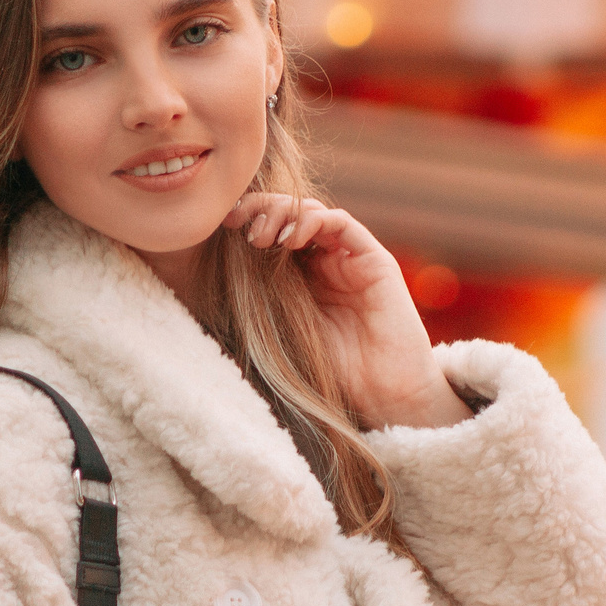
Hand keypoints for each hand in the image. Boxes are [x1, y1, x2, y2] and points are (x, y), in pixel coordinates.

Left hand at [224, 195, 469, 430]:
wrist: (386, 396)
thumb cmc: (336, 373)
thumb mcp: (284, 330)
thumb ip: (264, 296)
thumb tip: (218, 265)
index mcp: (303, 277)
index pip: (273, 231)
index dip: (249, 219)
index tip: (224, 226)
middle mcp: (326, 262)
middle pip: (290, 214)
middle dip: (262, 209)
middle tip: (240, 225)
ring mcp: (350, 259)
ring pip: (313, 212)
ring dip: (284, 213)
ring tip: (263, 236)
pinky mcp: (375, 261)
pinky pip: (342, 224)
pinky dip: (314, 221)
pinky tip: (292, 237)